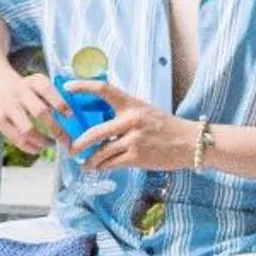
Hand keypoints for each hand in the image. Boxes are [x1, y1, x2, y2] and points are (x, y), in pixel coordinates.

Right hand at [0, 72, 72, 156]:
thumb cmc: (27, 88)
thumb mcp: (38, 84)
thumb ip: (53, 97)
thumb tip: (70, 119)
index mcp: (33, 81)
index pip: (47, 90)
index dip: (60, 103)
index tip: (70, 116)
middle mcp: (20, 92)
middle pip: (39, 112)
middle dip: (55, 129)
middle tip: (67, 141)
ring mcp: (8, 107)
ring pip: (27, 129)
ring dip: (42, 141)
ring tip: (51, 145)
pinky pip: (16, 139)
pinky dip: (30, 147)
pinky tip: (39, 148)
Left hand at [71, 80, 198, 171]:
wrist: (189, 142)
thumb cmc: (164, 126)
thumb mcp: (144, 111)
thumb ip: (124, 113)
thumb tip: (98, 120)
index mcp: (131, 104)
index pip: (103, 89)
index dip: (82, 87)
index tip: (67, 89)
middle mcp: (131, 120)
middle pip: (94, 133)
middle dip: (78, 144)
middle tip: (70, 148)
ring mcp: (133, 140)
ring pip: (101, 153)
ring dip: (89, 161)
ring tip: (84, 163)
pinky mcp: (137, 157)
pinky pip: (112, 164)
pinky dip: (102, 167)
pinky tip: (99, 168)